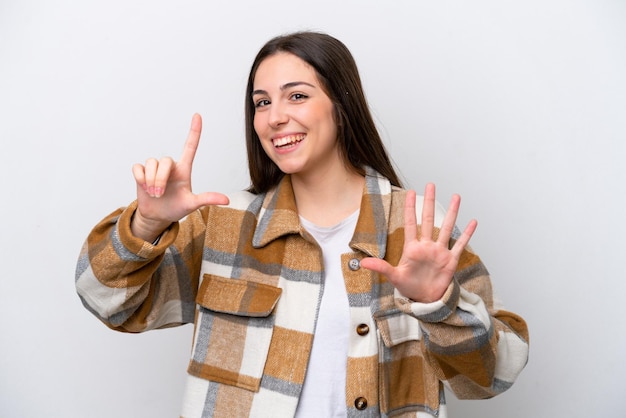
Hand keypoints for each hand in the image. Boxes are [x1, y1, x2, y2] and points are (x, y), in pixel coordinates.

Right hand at [130, 114, 228, 240]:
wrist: (157, 216)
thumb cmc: (176, 208)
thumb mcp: (192, 204)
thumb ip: (207, 200)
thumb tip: (226, 201)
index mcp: (184, 169)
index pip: (190, 146)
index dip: (194, 131)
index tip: (197, 115)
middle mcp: (170, 166)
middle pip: (164, 160)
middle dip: (160, 179)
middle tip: (160, 195)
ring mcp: (155, 168)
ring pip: (151, 163)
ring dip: (151, 181)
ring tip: (155, 194)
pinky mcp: (142, 172)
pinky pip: (138, 168)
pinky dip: (140, 179)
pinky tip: (144, 187)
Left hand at [360, 184, 476, 302]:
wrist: (425, 300)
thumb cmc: (409, 287)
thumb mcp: (394, 277)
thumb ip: (381, 267)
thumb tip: (362, 263)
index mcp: (412, 248)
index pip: (410, 224)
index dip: (410, 208)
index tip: (410, 192)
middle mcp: (426, 246)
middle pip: (428, 220)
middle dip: (429, 202)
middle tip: (430, 185)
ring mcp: (439, 252)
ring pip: (446, 228)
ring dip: (451, 213)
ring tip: (456, 197)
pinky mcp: (450, 261)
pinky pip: (460, 245)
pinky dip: (467, 234)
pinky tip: (473, 222)